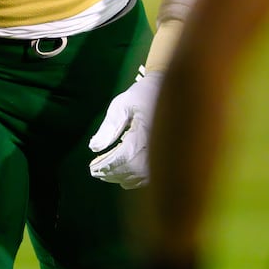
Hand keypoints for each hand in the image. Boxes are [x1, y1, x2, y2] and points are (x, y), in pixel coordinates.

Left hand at [88, 69, 162, 187]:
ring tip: (107, 175)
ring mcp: (168, 153)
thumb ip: (109, 127)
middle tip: (96, 173)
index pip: (125, 156)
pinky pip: (154, 174)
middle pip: (134, 169)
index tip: (93, 168)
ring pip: (144, 176)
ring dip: (124, 178)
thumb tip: (93, 147)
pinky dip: (137, 179)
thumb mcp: (122, 104)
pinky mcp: (172, 157)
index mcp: (147, 130)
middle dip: (113, 173)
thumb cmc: (144, 94)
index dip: (108, 165)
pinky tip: (125, 177)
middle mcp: (160, 145)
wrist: (175, 89)